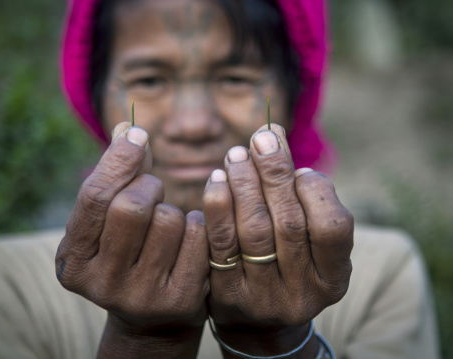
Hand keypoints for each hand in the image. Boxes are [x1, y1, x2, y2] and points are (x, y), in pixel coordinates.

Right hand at [56, 123, 209, 358]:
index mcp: (73, 260)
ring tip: (168, 227)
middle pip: (132, 206)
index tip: (138, 135)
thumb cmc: (128, 254)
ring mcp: (141, 296)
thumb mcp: (109, 223)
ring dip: (174, 210)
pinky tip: (190, 240)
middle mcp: (101, 284)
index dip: (119, 160)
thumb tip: (127, 128)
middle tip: (153, 189)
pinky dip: (198, 225)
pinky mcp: (179, 300)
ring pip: (169, 219)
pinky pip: (198, 235)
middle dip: (149, 185)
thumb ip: (116, 177)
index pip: (95, 197)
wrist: (153, 316)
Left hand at [203, 123, 353, 357]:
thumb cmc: (288, 265)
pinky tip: (216, 179)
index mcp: (333, 279)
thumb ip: (302, 197)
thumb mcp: (310, 243)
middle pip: (289, 223)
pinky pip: (220, 243)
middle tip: (261, 138)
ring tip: (236, 154)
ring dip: (244, 183)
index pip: (334, 228)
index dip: (316, 191)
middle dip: (274, 174)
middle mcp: (302, 294)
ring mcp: (263, 298)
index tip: (299, 168)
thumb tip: (276, 140)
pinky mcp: (227, 295)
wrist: (257, 321)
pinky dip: (218, 205)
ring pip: (254, 230)